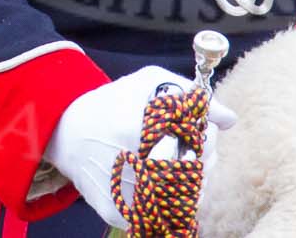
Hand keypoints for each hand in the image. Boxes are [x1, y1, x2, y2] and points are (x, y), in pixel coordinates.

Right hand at [42, 64, 237, 228]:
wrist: (66, 133)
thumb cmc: (112, 102)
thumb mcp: (149, 83)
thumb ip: (192, 96)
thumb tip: (229, 119)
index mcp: (140, 131)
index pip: (198, 142)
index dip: (208, 135)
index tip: (204, 127)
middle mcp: (132, 167)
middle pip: (194, 173)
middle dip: (204, 156)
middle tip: (195, 143)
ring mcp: (125, 194)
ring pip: (183, 198)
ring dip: (193, 179)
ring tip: (181, 158)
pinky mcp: (118, 212)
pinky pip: (161, 212)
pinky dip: (172, 197)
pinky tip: (166, 177)